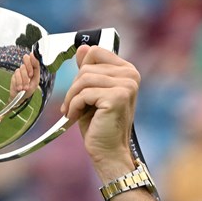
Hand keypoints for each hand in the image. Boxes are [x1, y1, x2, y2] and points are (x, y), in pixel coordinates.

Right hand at [10, 53, 40, 99]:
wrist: (20, 98)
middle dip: (29, 67)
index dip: (33, 57)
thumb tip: (33, 59)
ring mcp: (20, 71)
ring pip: (22, 69)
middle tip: (30, 75)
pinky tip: (20, 88)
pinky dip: (19, 82)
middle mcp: (26, 68)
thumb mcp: (36, 81)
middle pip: (26, 60)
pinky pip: (16, 75)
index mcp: (33, 69)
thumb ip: (36, 70)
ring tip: (25, 87)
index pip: (34, 60)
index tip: (32, 55)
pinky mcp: (14, 76)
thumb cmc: (29, 89)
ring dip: (24, 80)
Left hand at [61, 45, 139, 180]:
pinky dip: (74, 106)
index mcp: (127, 71)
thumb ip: (88, 71)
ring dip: (71, 97)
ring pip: (83, 78)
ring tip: (71, 112)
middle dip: (73, 87)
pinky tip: (75, 117)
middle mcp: (130, 75)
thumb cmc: (99, 124)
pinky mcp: (116, 97)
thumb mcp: (91, 93)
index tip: (77, 90)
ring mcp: (126, 85)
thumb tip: (82, 48)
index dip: (81, 69)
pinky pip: (84, 93)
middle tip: (71, 106)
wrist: (109, 152)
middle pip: (87, 66)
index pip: (96, 52)